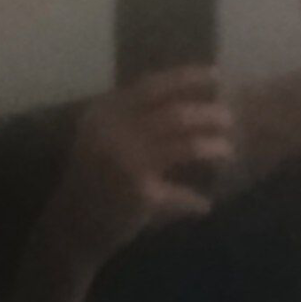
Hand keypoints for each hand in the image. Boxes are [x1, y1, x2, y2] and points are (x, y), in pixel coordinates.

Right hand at [36, 67, 235, 273]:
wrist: (71, 226)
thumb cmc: (93, 176)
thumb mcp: (102, 136)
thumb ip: (133, 114)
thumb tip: (184, 95)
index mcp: (106, 113)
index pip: (153, 86)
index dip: (188, 78)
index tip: (217, 75)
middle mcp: (114, 133)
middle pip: (176, 115)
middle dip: (209, 114)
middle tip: (229, 118)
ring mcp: (127, 163)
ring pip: (186, 146)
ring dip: (213, 147)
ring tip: (227, 151)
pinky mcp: (140, 194)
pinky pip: (180, 193)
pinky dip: (195, 201)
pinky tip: (204, 205)